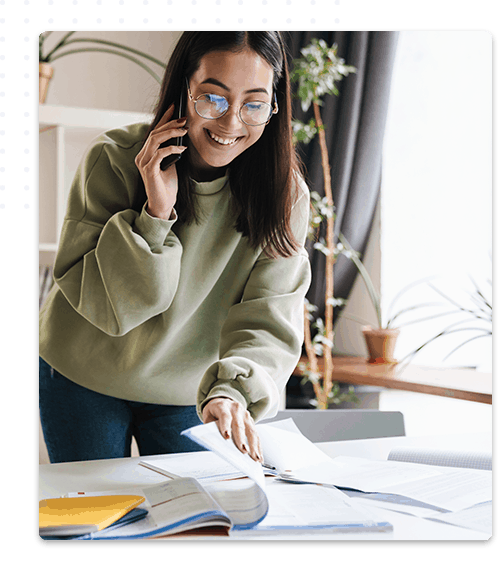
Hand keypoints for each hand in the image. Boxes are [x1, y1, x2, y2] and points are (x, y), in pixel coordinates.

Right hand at [134, 104, 187, 219]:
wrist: (163, 205)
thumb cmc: (167, 187)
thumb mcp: (171, 165)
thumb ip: (171, 152)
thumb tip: (181, 137)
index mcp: (145, 154)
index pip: (154, 131)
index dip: (164, 119)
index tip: (174, 108)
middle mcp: (141, 156)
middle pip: (155, 133)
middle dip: (170, 124)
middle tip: (184, 119)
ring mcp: (143, 163)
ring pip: (155, 140)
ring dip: (171, 133)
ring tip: (185, 131)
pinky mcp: (149, 170)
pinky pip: (160, 154)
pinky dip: (172, 149)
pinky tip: (182, 149)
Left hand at [202, 398, 263, 462]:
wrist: (223, 401)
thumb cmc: (214, 412)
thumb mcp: (208, 416)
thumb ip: (210, 427)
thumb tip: (213, 442)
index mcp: (223, 406)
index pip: (225, 416)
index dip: (226, 426)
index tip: (226, 437)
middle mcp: (236, 409)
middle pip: (239, 425)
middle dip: (242, 439)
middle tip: (244, 451)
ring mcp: (245, 414)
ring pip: (251, 430)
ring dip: (254, 445)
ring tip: (256, 458)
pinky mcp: (251, 420)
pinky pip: (256, 434)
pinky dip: (258, 446)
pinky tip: (259, 455)